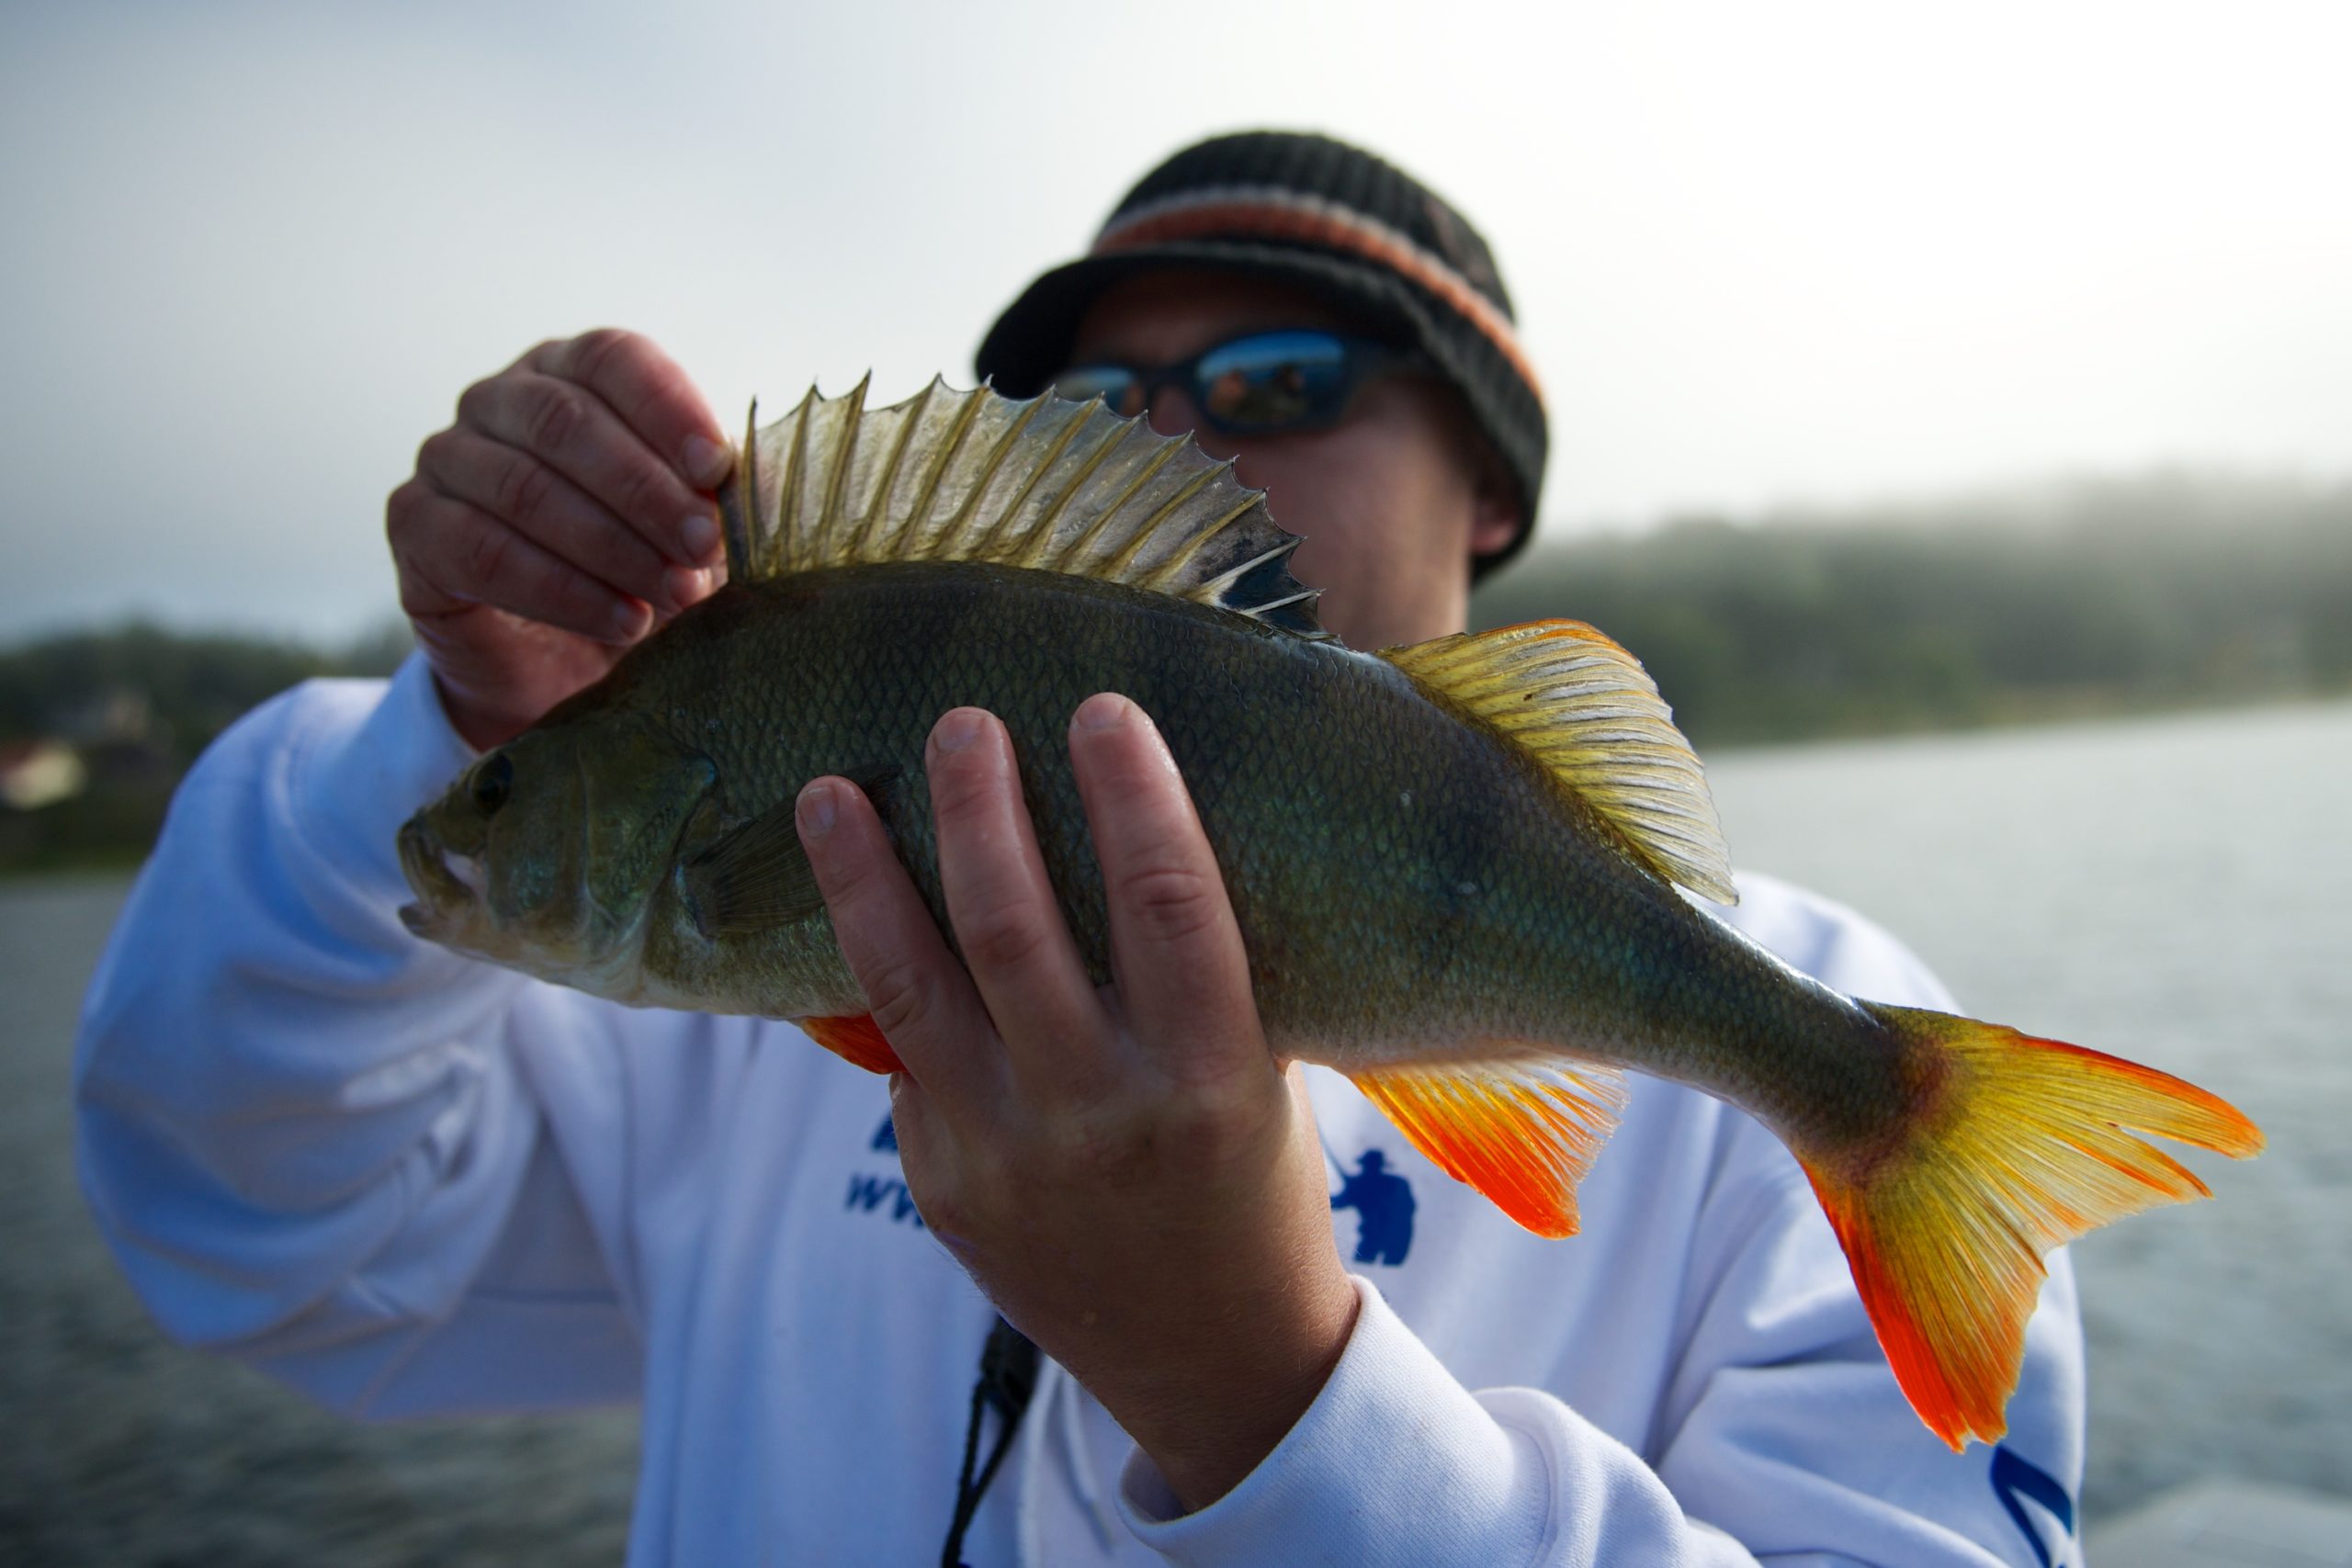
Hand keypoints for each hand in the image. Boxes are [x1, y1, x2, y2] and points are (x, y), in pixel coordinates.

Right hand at [387, 329, 733, 749]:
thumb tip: (762, 484)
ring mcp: (447, 457)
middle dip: (645, 492)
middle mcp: (500, 401)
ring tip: (672, 597)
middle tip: (701, 548)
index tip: (716, 468)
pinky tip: (622, 622)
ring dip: (610, 547)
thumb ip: (716, 496)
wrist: (565, 664)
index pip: (613, 360)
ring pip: (523, 487)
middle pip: (567, 422)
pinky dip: (560, 591)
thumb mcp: (689, 529)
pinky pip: (481, 550)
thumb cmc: (638, 571)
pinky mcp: (415, 526)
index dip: (667, 409)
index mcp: (571, 374)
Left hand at [796, 695, 1359, 1509]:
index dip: (1133, 795)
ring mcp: (1010, 1158)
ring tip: (827, 790)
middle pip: (1014, 928)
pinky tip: (860, 905)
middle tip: (959, 720)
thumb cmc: (1253, 1183)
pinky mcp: (945, 1186)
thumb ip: (1190, 977)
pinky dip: (884, 974)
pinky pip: (903, 1058)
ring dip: (864, 877)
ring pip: (912, 988)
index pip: (1168, 904)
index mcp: (1212, 1077)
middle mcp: (1104, 1116)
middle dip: (977, 809)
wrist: (1215, 1356)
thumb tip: (1125, 823)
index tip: (1102, 707)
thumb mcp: (1260, 1075)